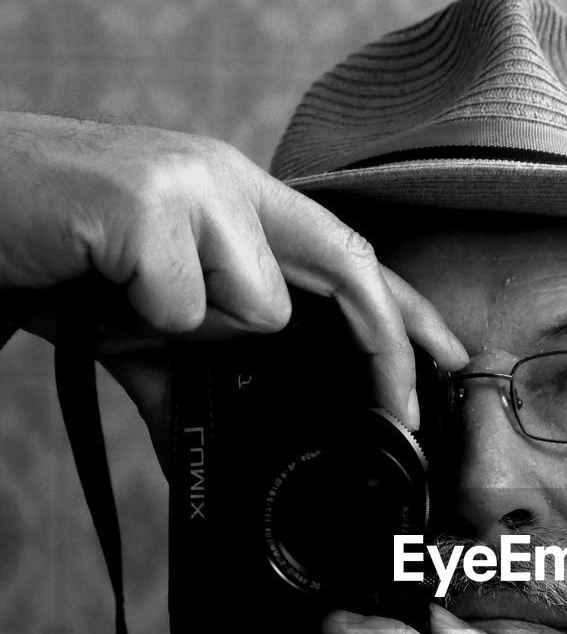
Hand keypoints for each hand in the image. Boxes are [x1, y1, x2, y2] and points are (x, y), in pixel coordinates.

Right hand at [0, 111, 465, 429]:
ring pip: (261, 307)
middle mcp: (226, 179)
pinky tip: (100, 289)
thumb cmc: (54, 253)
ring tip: (125, 303)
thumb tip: (207, 453)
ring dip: (198, 334)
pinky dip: (141, 324)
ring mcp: (194, 186)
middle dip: (388, 346)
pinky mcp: (152, 207)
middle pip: (349, 267)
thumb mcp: (134, 320)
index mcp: (233, 199)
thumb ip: (186, 372)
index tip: (446, 361)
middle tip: (404, 412)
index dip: (405, 308)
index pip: (348, 251)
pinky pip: (187, 310)